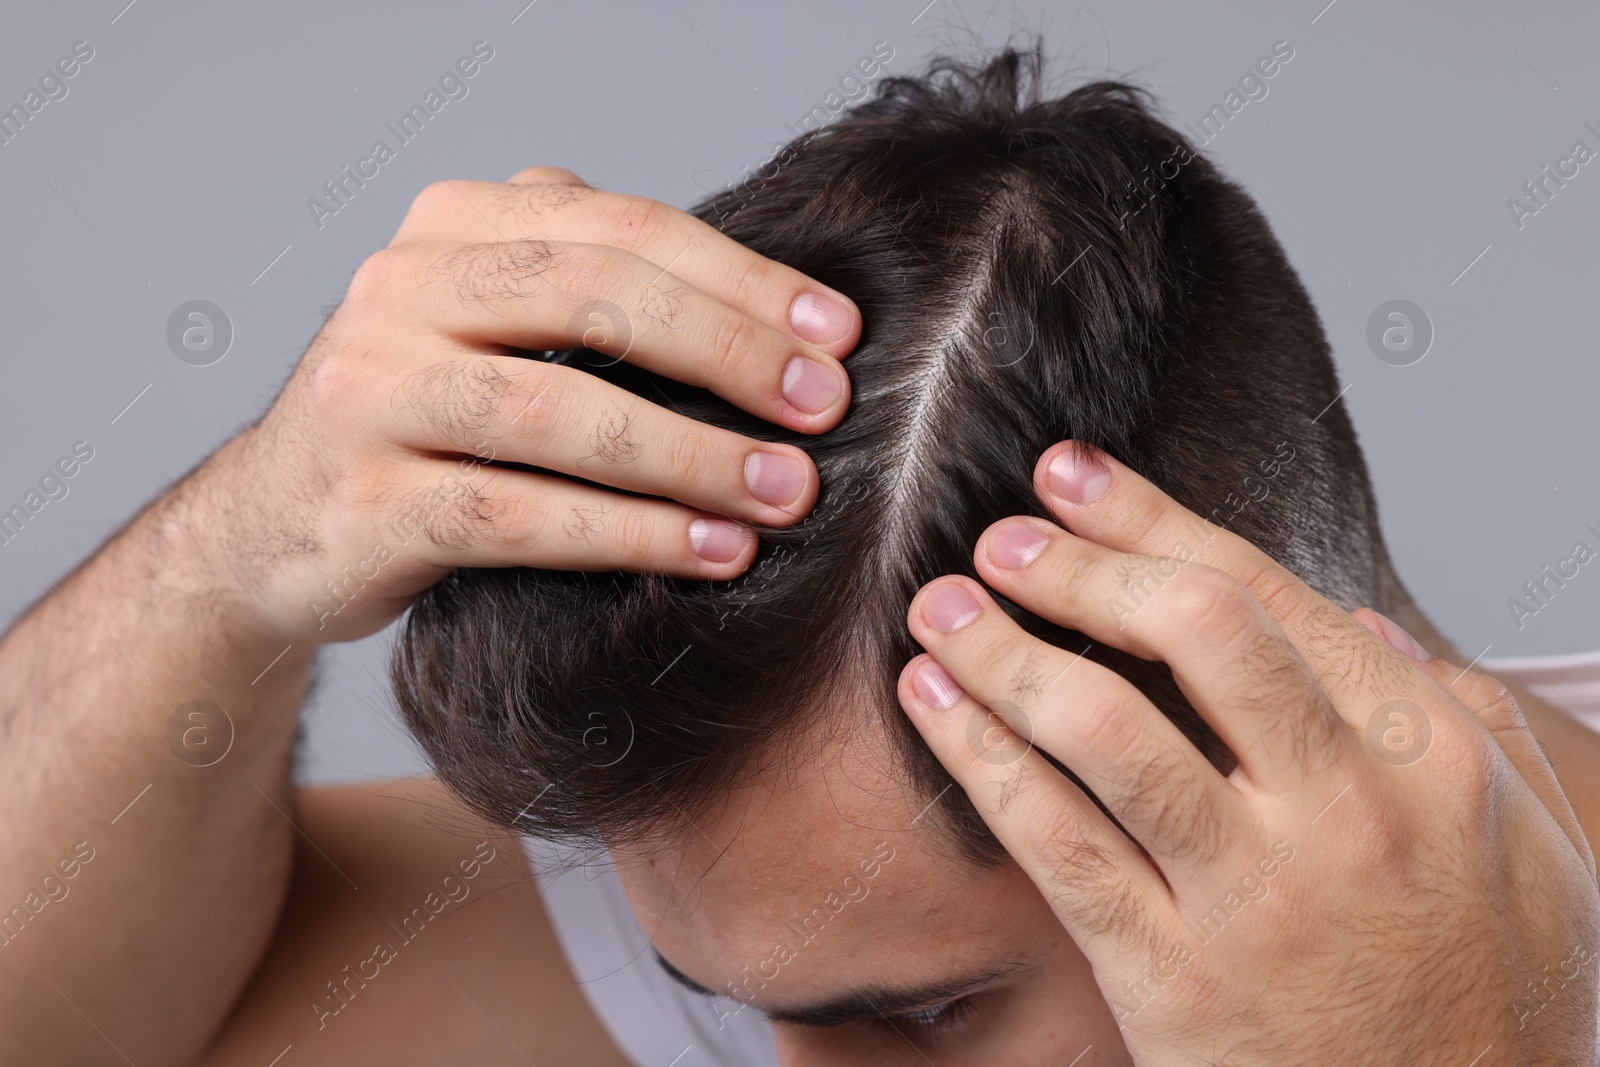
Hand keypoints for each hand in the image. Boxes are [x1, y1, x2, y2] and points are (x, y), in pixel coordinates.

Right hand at [169, 167, 858, 643]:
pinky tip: (712, 552)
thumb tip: (778, 314)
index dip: (742, 278)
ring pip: (558, 412)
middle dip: (729, 352)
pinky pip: (519, 515)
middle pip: (593, 297)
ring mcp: (372, 395)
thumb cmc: (427, 419)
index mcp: (451, 227)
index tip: (837, 336)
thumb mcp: (495, 322)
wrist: (275, 523)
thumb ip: (592, 285)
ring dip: (693, 455)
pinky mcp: (366, 503)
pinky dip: (630, 534)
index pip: (619, 227)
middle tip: (826, 409)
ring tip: (788, 494)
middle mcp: (399, 291)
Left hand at [898, 441, 1599, 1064]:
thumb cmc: (1493, 1004)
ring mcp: (1258, 897)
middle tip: (1000, 538)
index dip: (1153, 520)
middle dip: (1078, 567)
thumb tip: (1368, 627)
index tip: (1074, 479)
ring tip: (939, 609)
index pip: (1268, 595)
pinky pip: (1058, 843)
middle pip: (1188, 631)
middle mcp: (1347, 809)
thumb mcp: (1531, 853)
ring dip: (1003, 650)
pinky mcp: (1176, 980)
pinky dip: (983, 759)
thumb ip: (1464, 725)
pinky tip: (934, 707)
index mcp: (1429, 755)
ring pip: (1105, 727)